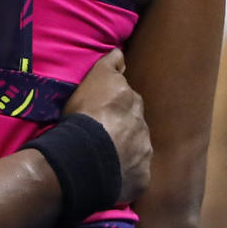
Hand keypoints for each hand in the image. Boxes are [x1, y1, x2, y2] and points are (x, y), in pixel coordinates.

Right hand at [63, 49, 151, 202]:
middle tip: (103, 130)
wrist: (85, 155)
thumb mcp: (94, 79)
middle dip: (124, 123)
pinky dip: (125, 172)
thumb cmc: (83, 114)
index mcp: (130, 100)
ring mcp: (143, 152)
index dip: (114, 100)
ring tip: (104, 154)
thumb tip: (121, 51)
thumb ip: (110, 64)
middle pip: (134, 120)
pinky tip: (109, 172)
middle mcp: (141, 123)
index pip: (126, 95)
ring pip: (137, 146)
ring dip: (126, 148)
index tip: (103, 106)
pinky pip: (134, 173)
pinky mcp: (142, 176)